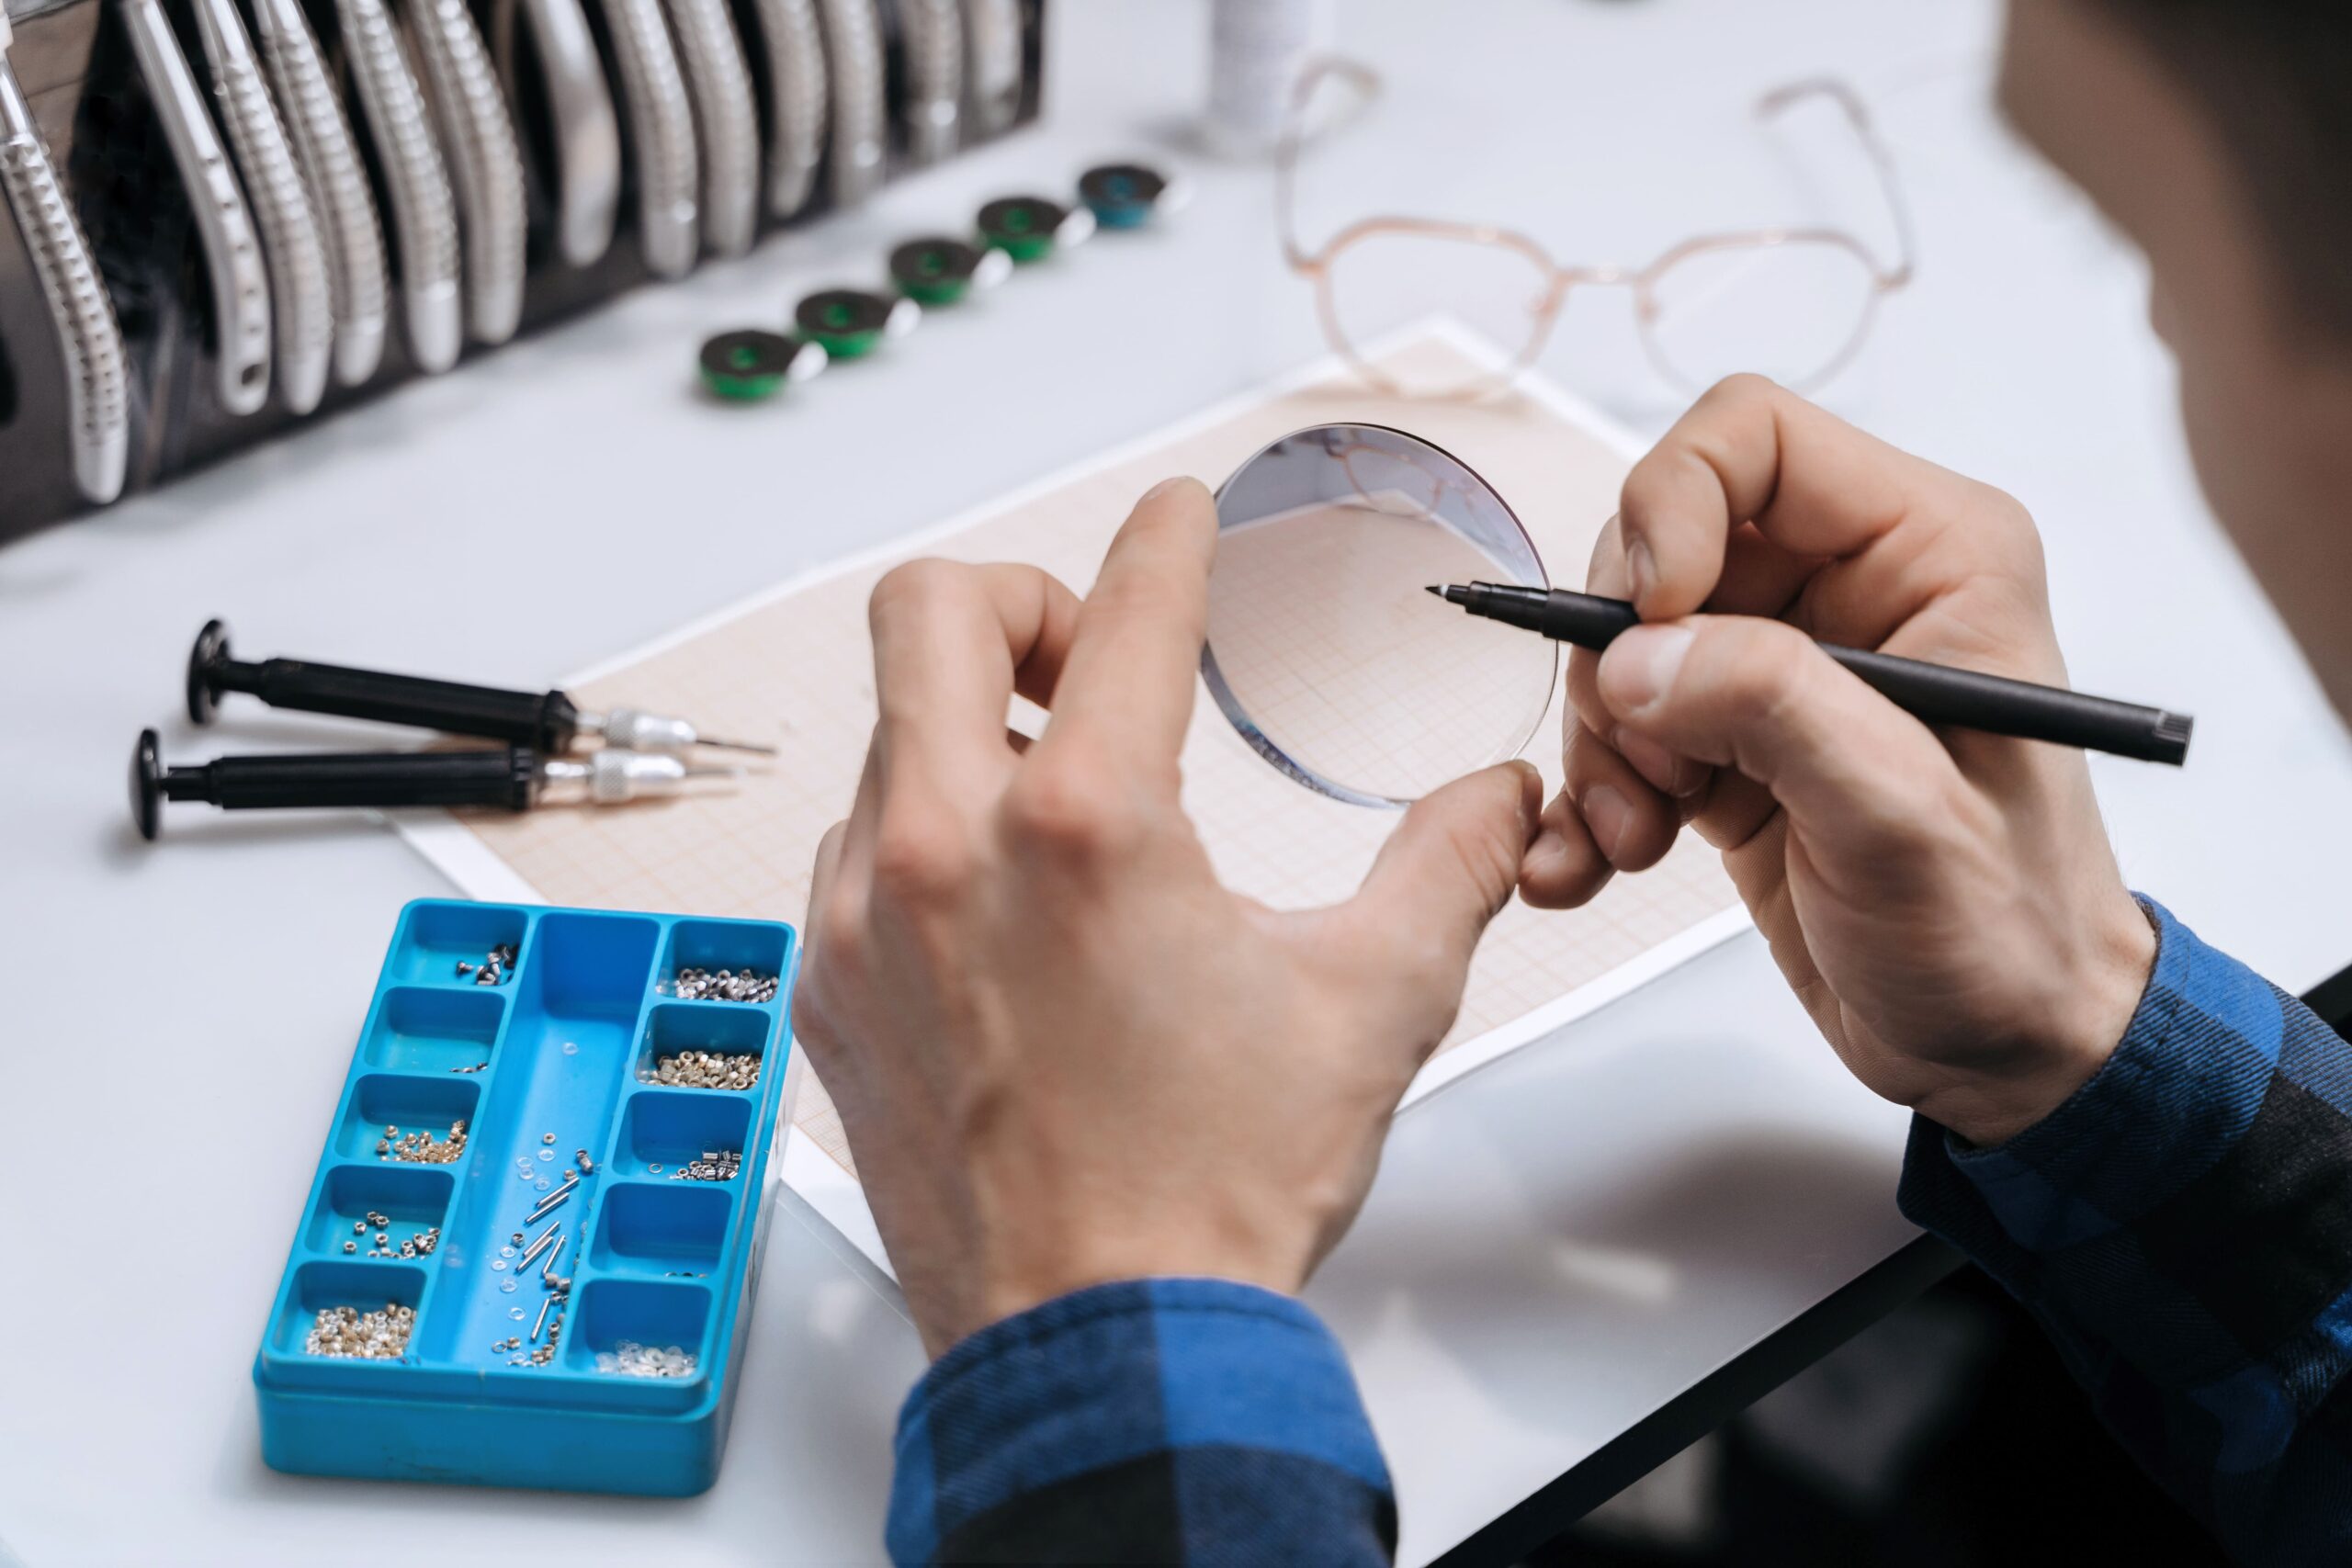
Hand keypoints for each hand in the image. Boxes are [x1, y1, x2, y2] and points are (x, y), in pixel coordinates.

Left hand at [794, 478, 1541, 1355]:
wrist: (1102, 1347)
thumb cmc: (1212, 1194)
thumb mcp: (1371, 1005)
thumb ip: (1444, 867)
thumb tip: (1491, 799)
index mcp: (1087, 827)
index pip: (1129, 608)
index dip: (1168, 537)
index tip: (1178, 521)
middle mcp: (943, 849)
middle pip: (931, 608)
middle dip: (1023, 598)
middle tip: (1090, 660)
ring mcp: (862, 919)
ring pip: (886, 735)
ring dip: (970, 733)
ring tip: (1060, 810)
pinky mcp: (826, 989)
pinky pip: (851, 849)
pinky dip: (920, 837)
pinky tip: (998, 908)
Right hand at [1519, 377, 2155, 1146]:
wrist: (2002, 1046)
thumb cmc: (2006, 934)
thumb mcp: (1904, 820)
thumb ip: (1776, 710)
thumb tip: (1638, 654)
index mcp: (1929, 554)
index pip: (1751, 438)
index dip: (1669, 507)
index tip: (1650, 621)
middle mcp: (1851, 587)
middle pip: (1660, 538)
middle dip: (1623, 654)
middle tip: (1652, 763)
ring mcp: (1785, 663)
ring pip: (1624, 639)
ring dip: (1604, 740)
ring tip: (1639, 834)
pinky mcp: (1732, 737)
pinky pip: (1619, 723)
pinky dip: (1590, 791)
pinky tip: (1600, 858)